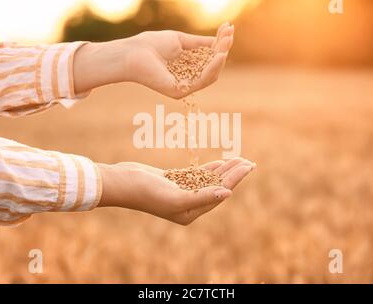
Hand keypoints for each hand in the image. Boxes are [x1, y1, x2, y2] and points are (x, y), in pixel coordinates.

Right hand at [97, 157, 253, 224]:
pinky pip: (197, 175)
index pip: (219, 193)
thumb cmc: (145, 191)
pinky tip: (221, 162)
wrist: (122, 182)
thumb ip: (202, 197)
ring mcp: (181, 192)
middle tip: (250, 161)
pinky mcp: (174, 181)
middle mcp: (187, 205)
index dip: (235, 179)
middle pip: (217, 187)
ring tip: (240, 160)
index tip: (248, 166)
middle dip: (234, 174)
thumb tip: (227, 193)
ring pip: (209, 180)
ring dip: (224, 170)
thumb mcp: (175, 197)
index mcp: (190, 213)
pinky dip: (210, 168)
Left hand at [124, 23, 233, 97]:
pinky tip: (218, 56)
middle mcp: (187, 79)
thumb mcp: (181, 40)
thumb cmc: (152, 45)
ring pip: (210, 75)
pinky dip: (212, 68)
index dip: (220, 45)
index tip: (229, 28)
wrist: (133, 53)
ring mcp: (184, 87)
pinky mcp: (180, 91)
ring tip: (226, 45)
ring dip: (220, 59)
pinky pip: (201, 81)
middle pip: (213, 67)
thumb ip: (199, 43)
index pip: (209, 58)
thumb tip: (219, 39)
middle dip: (223, 50)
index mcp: (187, 68)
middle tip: (230, 34)